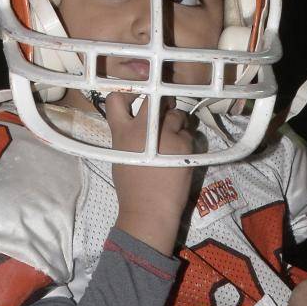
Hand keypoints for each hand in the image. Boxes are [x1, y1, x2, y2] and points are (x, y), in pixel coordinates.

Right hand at [106, 92, 194, 254]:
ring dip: (178, 123)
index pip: (117, 99)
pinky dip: (187, 141)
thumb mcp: (120, 157)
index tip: (136, 99)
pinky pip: (189, 134)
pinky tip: (182, 156)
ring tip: (175, 140)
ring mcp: (166, 135)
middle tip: (165, 113)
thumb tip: (135, 125)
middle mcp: (143, 129)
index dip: (129, 95)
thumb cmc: (132, 189)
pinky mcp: (184, 145)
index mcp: (122, 132)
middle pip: (156, 100)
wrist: (149, 210)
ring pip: (178, 115)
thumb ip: (126, 136)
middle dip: (162, 103)